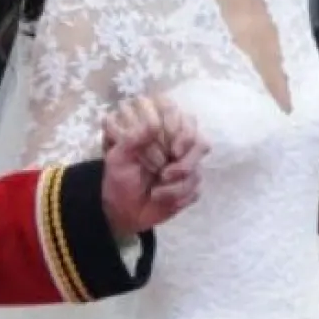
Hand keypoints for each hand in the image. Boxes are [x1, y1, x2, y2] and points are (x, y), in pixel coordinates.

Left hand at [100, 95, 206, 238]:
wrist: (126, 210)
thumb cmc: (119, 179)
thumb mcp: (117, 158)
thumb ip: (132, 138)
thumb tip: (154, 124)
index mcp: (151, 122)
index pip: (169, 107)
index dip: (169, 124)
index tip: (160, 144)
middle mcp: (171, 133)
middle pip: (191, 127)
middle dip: (177, 156)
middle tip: (160, 173)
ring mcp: (186, 154)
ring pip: (200, 149)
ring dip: (180, 175)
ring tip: (156, 191)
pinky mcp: (193, 175)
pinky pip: (197, 179)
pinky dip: (178, 193)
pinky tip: (161, 198)